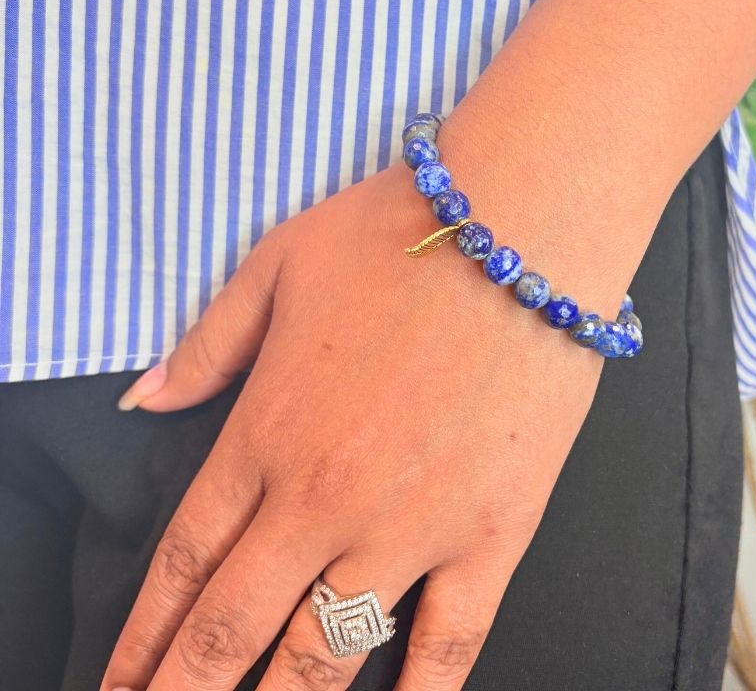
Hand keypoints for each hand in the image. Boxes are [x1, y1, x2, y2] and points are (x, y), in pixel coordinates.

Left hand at [102, 160, 603, 690]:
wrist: (520, 224)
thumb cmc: (399, 232)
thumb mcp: (279, 264)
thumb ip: (207, 342)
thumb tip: (144, 399)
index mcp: (266, 431)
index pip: (183, 560)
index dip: (143, 635)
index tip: (120, 681)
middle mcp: (322, 497)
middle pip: (230, 631)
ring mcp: (410, 526)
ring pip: (322, 660)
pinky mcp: (493, 533)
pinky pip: (448, 647)